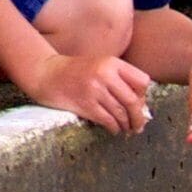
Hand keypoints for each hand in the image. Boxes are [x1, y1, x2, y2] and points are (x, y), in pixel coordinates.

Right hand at [32, 50, 153, 133]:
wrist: (47, 74)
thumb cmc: (76, 72)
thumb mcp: (100, 65)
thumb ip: (119, 79)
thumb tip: (141, 105)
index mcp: (112, 63)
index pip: (142, 81)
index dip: (143, 95)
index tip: (139, 103)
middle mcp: (105, 74)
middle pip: (133, 101)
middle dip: (138, 117)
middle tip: (139, 126)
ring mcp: (95, 90)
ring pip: (121, 113)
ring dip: (126, 125)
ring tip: (127, 129)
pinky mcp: (85, 104)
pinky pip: (108, 120)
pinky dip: (114, 128)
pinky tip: (114, 129)